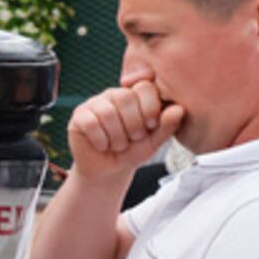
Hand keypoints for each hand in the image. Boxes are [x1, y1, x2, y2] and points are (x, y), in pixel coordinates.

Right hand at [68, 80, 183, 179]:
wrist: (109, 170)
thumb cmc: (132, 152)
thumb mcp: (154, 141)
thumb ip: (167, 126)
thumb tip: (179, 109)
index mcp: (136, 96)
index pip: (144, 87)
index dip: (150, 108)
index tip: (151, 126)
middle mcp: (114, 95)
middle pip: (125, 97)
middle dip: (133, 124)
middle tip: (133, 138)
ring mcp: (95, 104)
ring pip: (107, 112)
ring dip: (116, 136)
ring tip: (118, 145)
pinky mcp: (79, 116)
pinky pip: (90, 122)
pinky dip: (100, 139)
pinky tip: (102, 145)